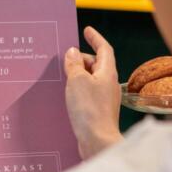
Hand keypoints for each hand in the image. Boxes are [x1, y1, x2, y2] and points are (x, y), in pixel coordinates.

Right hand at [64, 26, 122, 158]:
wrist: (98, 141)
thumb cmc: (89, 109)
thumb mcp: (77, 81)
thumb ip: (74, 64)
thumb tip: (73, 52)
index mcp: (108, 72)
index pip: (104, 49)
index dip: (95, 38)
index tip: (87, 30)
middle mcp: (109, 84)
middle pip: (97, 64)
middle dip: (82, 58)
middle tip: (65, 59)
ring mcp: (105, 98)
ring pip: (91, 80)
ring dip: (78, 75)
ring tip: (63, 76)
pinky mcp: (98, 111)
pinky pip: (88, 94)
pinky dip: (78, 89)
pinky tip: (67, 95)